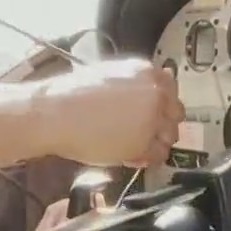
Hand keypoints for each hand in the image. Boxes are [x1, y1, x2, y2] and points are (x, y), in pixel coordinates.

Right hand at [36, 58, 182, 166]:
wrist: (55, 114)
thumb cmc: (71, 94)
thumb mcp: (109, 75)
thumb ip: (135, 82)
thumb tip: (150, 91)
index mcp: (147, 72)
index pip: (171, 90)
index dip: (161, 105)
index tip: (150, 113)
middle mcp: (155, 93)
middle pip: (176, 114)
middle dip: (161, 124)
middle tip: (140, 132)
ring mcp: (152, 119)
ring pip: (170, 137)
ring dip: (154, 143)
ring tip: (130, 145)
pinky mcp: (143, 144)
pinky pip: (158, 156)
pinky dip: (145, 159)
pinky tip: (128, 155)